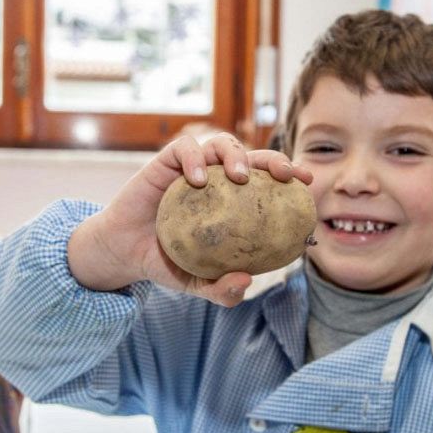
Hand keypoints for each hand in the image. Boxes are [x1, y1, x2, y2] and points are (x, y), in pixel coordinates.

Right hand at [68, 133, 311, 306]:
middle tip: (285, 175)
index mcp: (233, 201)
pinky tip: (195, 181)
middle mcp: (217, 179)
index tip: (308, 184)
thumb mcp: (196, 283)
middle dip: (274, 158)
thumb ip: (220, 289)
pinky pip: (184, 148)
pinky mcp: (165, 162)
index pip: (268, 181)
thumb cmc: (167, 262)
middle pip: (252, 155)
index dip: (290, 176)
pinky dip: (194, 159)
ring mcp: (192, 168)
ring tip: (239, 177)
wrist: (124, 253)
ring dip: (236, 154)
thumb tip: (247, 281)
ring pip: (221, 143)